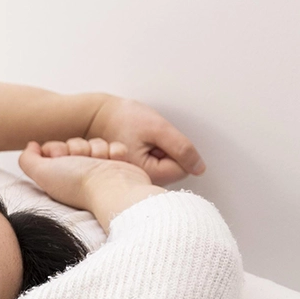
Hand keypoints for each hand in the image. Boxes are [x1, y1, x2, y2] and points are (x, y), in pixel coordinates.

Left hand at [19, 139, 163, 232]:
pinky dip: (115, 152)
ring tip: (99, 164)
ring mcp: (100, 170)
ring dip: (97, 149)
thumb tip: (32, 145)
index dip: (57, 149)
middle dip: (78, 148)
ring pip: (96, 143)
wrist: (112, 188)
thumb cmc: (76, 183)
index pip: (56, 148)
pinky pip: (115, 146)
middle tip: (81, 161)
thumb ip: (28, 159)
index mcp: (60, 176)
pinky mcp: (118, 166)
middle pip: (75, 143)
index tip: (61, 158)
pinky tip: (113, 162)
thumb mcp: (41, 172)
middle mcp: (79, 174)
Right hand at [84, 96, 204, 185]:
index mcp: (145, 174)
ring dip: (160, 151)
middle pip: (175, 170)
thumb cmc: (124, 119)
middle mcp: (141, 181)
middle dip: (166, 152)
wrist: (99, 117)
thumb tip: (199, 168)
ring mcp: (139, 178)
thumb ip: (182, 148)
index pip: (181, 169)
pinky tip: (139, 144)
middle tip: (147, 141)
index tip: (155, 141)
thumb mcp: (158, 128)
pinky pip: (158, 164)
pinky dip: (153, 152)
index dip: (174, 150)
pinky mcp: (138, 172)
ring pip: (167, 167)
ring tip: (141, 141)